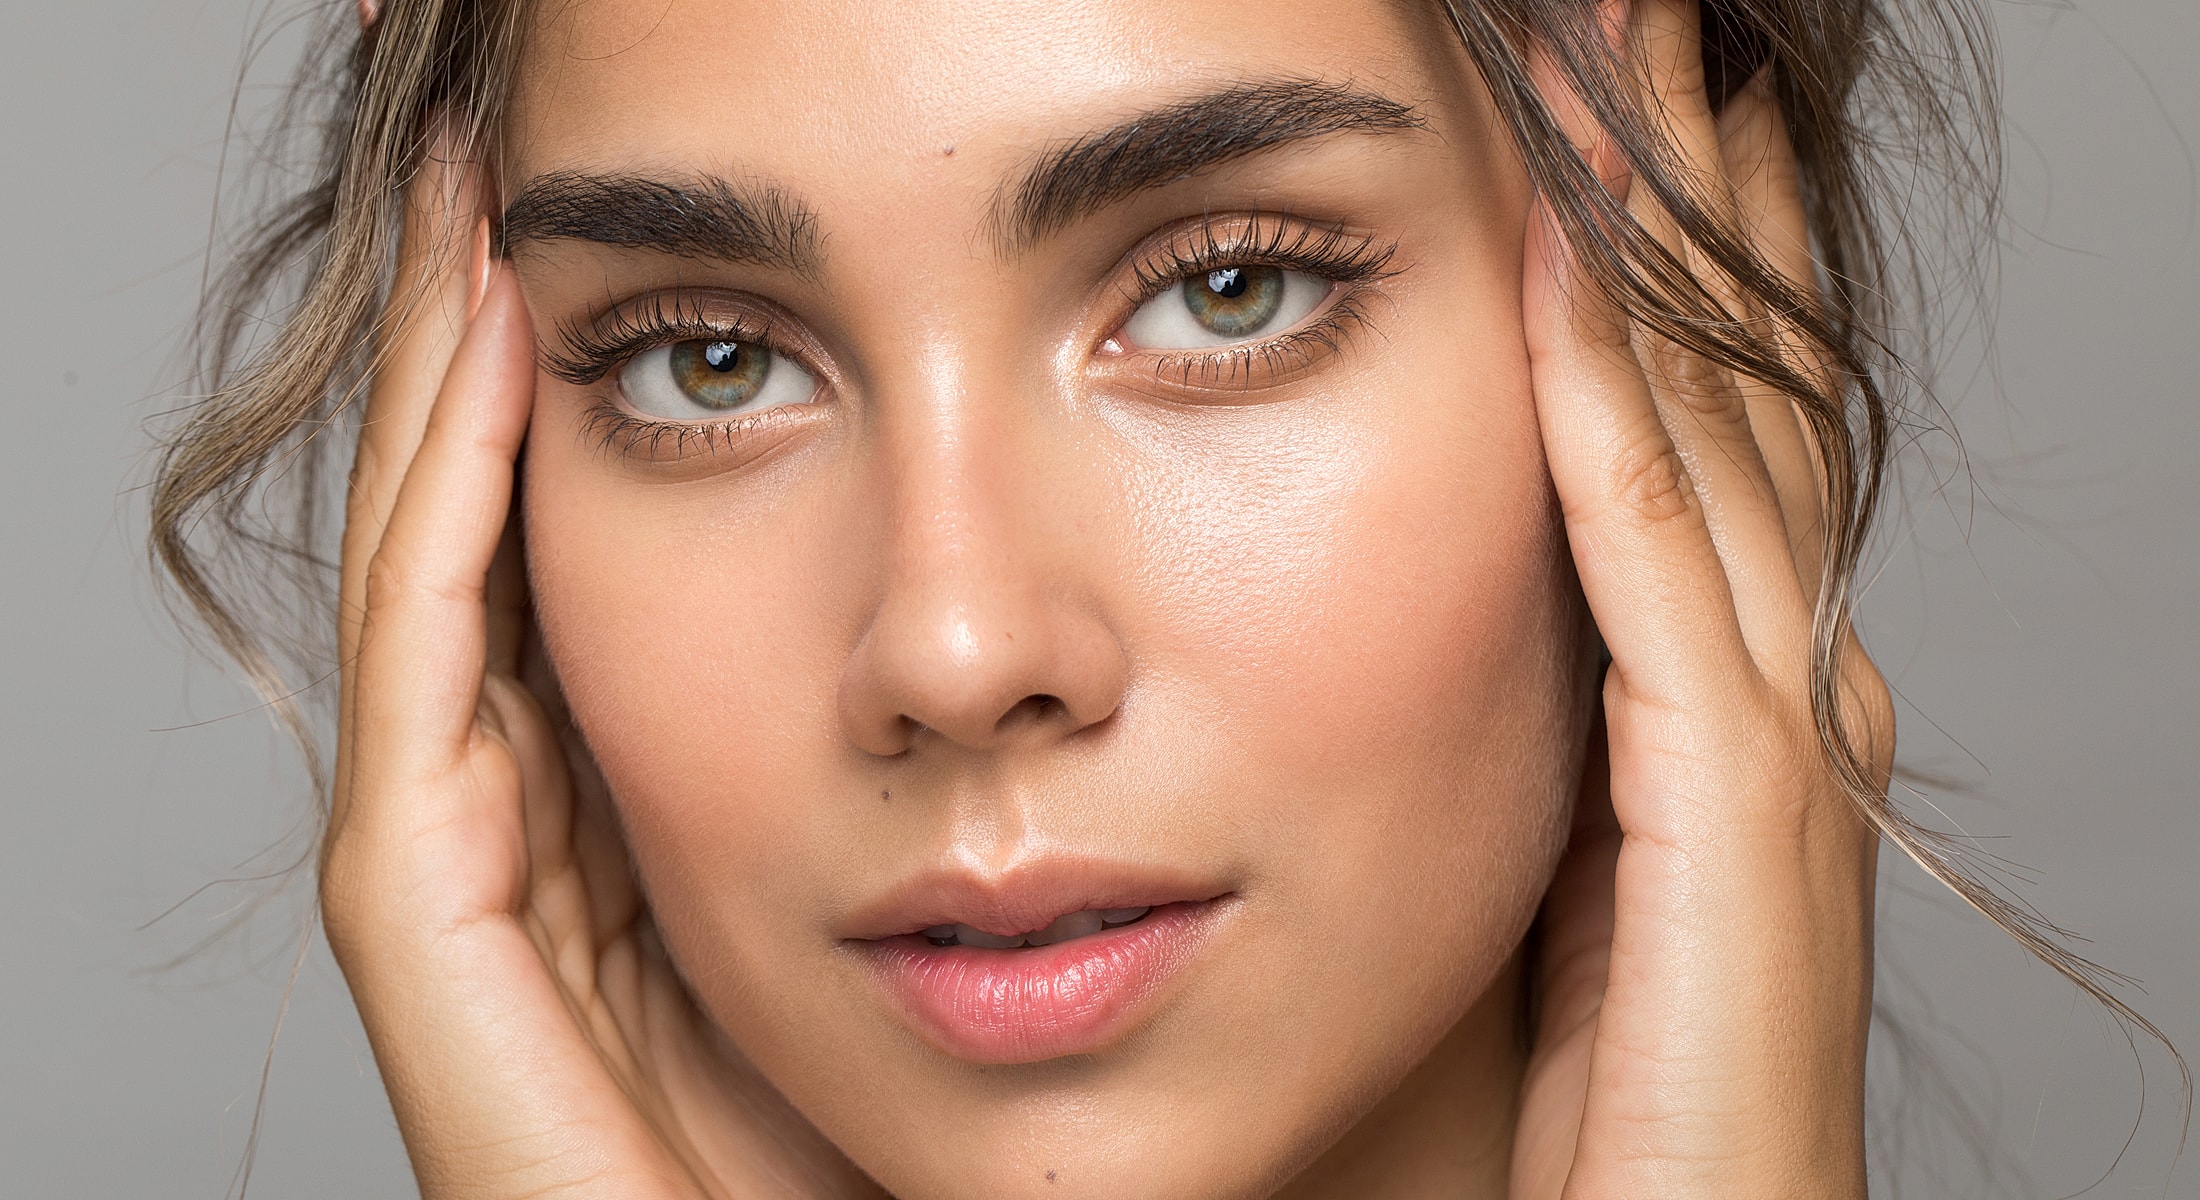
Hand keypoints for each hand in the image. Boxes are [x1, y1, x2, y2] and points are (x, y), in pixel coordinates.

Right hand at [320, 137, 878, 1199]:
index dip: (592, 414)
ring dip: (459, 403)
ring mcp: (468, 892)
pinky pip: (427, 687)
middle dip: (496, 374)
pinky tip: (498, 375)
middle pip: (492, 563)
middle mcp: (536, 849)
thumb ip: (926, 792)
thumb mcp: (935, 928)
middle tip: (508, 184)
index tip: (629, 259)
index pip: (588, 586)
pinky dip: (446, 524)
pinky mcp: (429, 943)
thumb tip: (1030, 624)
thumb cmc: (906, 1156)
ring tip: (484, 222)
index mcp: (638, 841)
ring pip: (439, 592)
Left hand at [1507, 1, 1894, 1195]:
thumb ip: (1536, 735)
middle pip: (1735, 396)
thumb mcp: (1540, 869)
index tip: (1602, 110)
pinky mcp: (1741, 830)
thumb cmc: (1579, 1110)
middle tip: (1652, 24)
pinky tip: (1573, 286)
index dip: (1657, 263)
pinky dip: (1621, 424)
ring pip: (1725, 446)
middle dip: (1694, 205)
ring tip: (1644, 74)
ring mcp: (1777, 753)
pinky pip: (1666, 580)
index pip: (1692, 434)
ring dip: (1677, 253)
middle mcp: (1778, 696)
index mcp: (1722, 704)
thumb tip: (1431, 628)